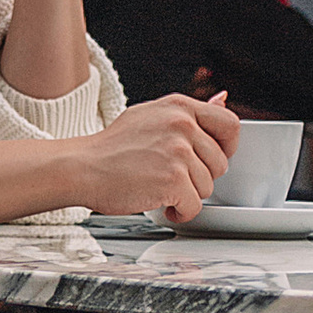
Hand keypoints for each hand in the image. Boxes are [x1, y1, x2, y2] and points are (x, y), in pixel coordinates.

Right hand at [76, 92, 242, 224]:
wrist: (82, 167)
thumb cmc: (112, 147)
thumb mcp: (151, 116)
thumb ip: (188, 113)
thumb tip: (222, 100)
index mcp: (179, 107)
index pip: (229, 124)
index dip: (226, 147)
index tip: (212, 158)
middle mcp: (182, 125)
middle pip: (220, 162)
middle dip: (200, 176)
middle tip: (173, 176)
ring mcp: (178, 152)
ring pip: (208, 187)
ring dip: (187, 195)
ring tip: (161, 187)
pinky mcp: (173, 180)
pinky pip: (195, 206)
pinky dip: (180, 212)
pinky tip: (163, 204)